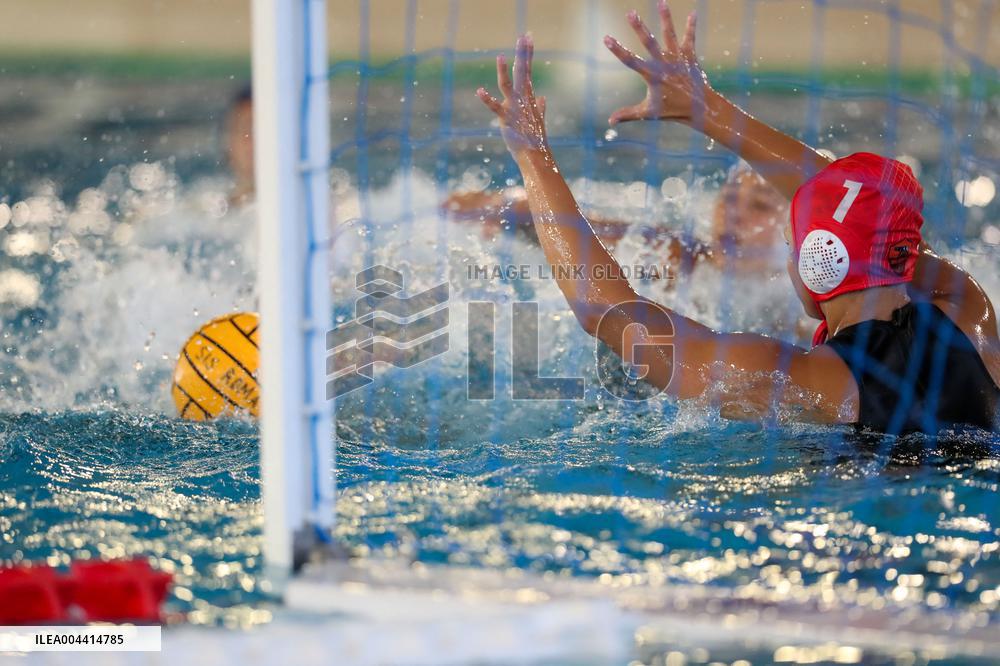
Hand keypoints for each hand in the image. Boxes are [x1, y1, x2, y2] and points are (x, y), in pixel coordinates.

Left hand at [477, 35, 549, 158]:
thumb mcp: (538, 120)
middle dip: (523, 54)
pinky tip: (480, 91)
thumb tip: (543, 99)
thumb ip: (540, 108)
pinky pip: (495, 107)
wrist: (534, 155)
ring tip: (500, 57)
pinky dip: (487, 99)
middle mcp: (522, 99)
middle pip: (522, 71)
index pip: (527, 70)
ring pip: (507, 85)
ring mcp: (514, 107)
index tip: (529, 38)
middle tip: (525, 36)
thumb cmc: (534, 139)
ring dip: (504, 72)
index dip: (528, 53)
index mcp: (527, 97)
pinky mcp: (505, 118)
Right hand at [603, 1, 709, 124]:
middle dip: (639, 27)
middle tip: (631, 13)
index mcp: (652, 76)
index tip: (606, 38)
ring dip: (666, 18)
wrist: (700, 108)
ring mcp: (678, 59)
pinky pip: (690, 39)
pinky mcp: (689, 57)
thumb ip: (627, 114)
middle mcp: (664, 64)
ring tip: (661, 2)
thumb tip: (609, 122)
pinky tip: (693, 13)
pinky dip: (691, 27)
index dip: (617, 50)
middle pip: (649, 43)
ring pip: (670, 35)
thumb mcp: (647, 113)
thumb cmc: (672, 111)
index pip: (630, 61)